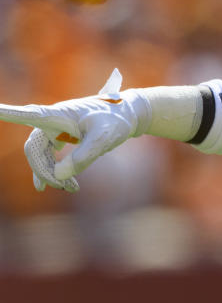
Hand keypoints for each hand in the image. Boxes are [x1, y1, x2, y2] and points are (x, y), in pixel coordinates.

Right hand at [0, 69, 151, 191]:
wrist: (129, 114)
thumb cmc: (117, 120)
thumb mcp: (105, 138)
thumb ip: (83, 156)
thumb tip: (58, 175)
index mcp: (58, 114)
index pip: (28, 115)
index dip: (8, 114)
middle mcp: (52, 120)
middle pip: (34, 149)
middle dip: (44, 170)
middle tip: (63, 186)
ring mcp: (54, 128)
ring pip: (41, 155)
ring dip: (51, 173)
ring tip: (70, 188)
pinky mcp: (60, 136)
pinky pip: (48, 156)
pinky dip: (53, 171)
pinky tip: (58, 185)